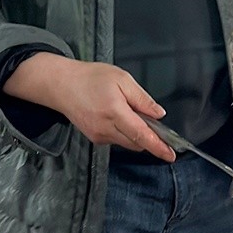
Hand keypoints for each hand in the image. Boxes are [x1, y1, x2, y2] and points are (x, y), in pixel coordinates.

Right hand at [4, 53, 174, 160]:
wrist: (62, 85)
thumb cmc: (91, 78)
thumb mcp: (122, 79)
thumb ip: (142, 99)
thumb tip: (159, 114)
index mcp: (115, 112)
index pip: (141, 135)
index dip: (158, 146)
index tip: (170, 155)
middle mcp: (105, 128)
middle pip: (136, 142)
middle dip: (150, 138)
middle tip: (158, 125)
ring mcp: (98, 136)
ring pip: (127, 142)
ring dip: (137, 134)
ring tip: (133, 113)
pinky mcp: (94, 138)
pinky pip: (117, 139)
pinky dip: (125, 132)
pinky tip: (120, 117)